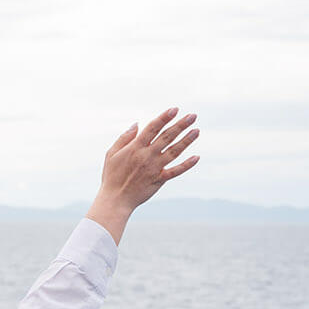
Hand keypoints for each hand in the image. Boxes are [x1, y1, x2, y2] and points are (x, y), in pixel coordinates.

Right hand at [85, 108, 199, 242]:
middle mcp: (147, 155)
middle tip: (193, 116)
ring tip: (197, 131)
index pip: (153, 128)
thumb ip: (124, 138)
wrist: (116, 199)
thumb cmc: (111, 176)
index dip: (164, 117)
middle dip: (181, 125)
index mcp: (135, 147)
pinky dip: (187, 165)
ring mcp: (155, 167)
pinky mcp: (159, 179)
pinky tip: (196, 157)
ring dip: (187, 140)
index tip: (174, 109)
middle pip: (167, 136)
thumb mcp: (111, 153)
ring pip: (174, 151)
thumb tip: (137, 124)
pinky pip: (176, 171)